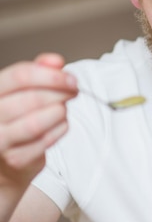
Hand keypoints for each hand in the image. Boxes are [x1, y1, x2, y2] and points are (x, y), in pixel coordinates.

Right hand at [0, 54, 76, 186]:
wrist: (5, 159)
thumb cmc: (14, 118)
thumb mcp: (21, 89)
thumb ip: (38, 71)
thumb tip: (55, 62)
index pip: (20, 76)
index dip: (51, 75)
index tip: (71, 78)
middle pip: (32, 99)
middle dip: (60, 93)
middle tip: (74, 91)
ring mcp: (0, 140)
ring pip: (36, 123)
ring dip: (59, 112)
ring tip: (63, 109)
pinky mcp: (16, 159)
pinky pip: (45, 142)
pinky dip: (59, 130)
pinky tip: (60, 124)